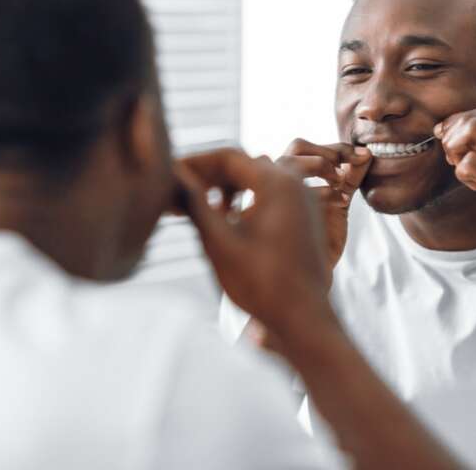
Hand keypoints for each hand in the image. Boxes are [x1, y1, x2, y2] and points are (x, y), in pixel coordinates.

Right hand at [174, 148, 334, 333]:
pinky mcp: (305, 217)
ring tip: (198, 207)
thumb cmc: (263, 285)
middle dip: (208, 176)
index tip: (170, 174)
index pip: (228, 157)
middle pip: (243, 165)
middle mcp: (295, 184)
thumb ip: (195, 204)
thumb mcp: (219, 243)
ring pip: (256, 179)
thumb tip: (173, 176)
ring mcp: (304, 200)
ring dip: (226, 188)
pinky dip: (245, 199)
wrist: (304, 318)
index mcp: (278, 183)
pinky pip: (271, 195)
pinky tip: (226, 219)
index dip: (194, 163)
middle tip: (179, 193)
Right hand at [276, 139, 371, 275]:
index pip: (305, 147)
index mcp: (289, 177)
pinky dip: (324, 191)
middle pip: (297, 147)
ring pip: (290, 161)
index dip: (335, 148)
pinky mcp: (282, 212)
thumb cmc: (320, 239)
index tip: (362, 155)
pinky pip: (298, 192)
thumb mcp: (340, 202)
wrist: (311, 275)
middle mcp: (279, 183)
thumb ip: (351, 178)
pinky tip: (340, 202)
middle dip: (326, 151)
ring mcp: (277, 196)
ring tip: (340, 181)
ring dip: (321, 165)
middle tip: (348, 166)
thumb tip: (367, 153)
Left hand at [436, 108, 475, 268]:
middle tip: (455, 159)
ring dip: (456, 151)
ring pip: (471, 132)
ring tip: (466, 172)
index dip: (458, 125)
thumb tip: (460, 130)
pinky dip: (462, 173)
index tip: (452, 144)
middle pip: (474, 118)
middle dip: (453, 137)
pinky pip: (470, 163)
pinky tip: (475, 187)